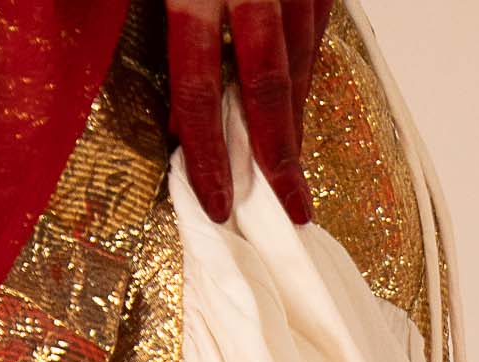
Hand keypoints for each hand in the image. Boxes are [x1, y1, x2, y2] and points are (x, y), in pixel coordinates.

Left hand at [167, 0, 327, 228]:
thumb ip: (163, 37)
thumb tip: (177, 122)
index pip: (199, 88)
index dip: (208, 154)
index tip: (218, 202)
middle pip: (268, 89)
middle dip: (279, 157)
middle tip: (292, 209)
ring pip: (300, 65)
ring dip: (294, 122)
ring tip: (290, 168)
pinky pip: (315, 35)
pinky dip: (304, 75)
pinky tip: (296, 103)